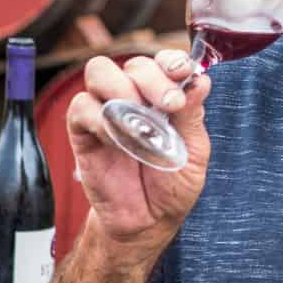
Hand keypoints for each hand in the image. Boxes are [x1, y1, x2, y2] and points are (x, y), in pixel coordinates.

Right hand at [65, 51, 210, 255]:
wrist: (146, 221)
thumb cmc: (172, 184)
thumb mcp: (194, 153)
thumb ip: (192, 116)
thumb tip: (200, 80)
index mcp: (164, 95)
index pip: (164, 61)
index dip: (171, 61)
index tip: (182, 73)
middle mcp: (134, 95)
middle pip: (134, 63)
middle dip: (153, 79)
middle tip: (169, 105)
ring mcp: (105, 109)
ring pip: (100, 72)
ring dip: (123, 91)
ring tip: (140, 124)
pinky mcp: (82, 130)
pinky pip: (82, 107)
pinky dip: (101, 120)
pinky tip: (118, 141)